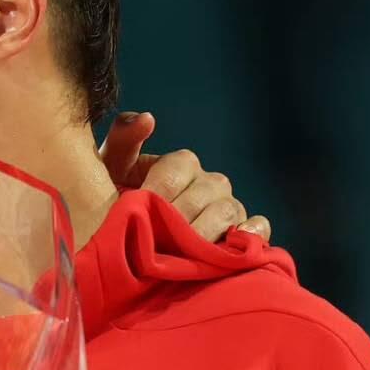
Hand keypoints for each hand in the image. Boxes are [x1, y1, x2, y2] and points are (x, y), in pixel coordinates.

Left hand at [99, 111, 271, 242]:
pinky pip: (258, 228)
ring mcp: (229, 207)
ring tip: (182, 250)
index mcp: (182, 164)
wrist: (126, 247)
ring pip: (228, 210)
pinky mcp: (243, 234)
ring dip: (205, 232)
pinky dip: (253, 234)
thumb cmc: (116, 204)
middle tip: (154, 239)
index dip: (157, 191)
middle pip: (204, 193)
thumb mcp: (112, 172)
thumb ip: (123, 141)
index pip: (177, 169)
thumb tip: (148, 118)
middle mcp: (210, 183)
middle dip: (177, 218)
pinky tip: (236, 244)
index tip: (137, 210)